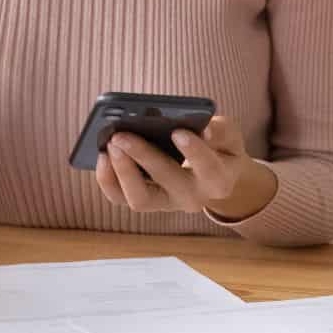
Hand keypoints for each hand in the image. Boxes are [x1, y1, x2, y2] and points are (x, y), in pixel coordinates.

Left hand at [95, 116, 278, 221]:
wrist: (211, 174)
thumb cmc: (219, 148)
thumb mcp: (230, 136)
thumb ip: (222, 130)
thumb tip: (204, 130)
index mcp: (218, 180)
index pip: (210, 170)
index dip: (195, 152)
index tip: (178, 131)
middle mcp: (193, 197)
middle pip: (168, 182)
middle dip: (143, 156)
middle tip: (121, 134)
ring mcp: (166, 203)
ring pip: (140, 199)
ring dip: (122, 171)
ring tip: (109, 144)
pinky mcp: (144, 201)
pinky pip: (120, 197)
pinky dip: (107, 178)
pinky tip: (102, 154)